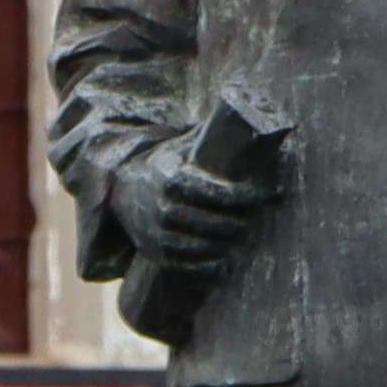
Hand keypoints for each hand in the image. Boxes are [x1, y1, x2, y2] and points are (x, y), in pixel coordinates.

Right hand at [112, 149, 274, 276]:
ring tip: (244, 236)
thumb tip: (248, 124)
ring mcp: (157, 232)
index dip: (245, 195)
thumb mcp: (180, 147)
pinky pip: (187, 262)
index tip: (264, 194)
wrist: (122, 189)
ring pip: (203, 244)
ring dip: (228, 242)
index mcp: (170, 178)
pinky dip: (209, 262)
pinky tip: (225, 256)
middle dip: (240, 220)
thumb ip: (208, 139)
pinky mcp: (155, 252)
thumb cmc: (163, 165)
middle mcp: (162, 206)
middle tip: (255, 217)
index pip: (218, 192)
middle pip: (214, 221)